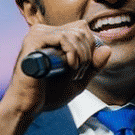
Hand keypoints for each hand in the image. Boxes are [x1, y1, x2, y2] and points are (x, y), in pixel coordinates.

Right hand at [0, 20, 110, 134]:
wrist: (27, 106)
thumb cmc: (48, 94)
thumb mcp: (78, 80)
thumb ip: (93, 66)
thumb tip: (107, 48)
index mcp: (51, 36)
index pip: (82, 28)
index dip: (91, 46)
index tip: (85, 68)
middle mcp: (44, 31)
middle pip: (82, 29)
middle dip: (88, 53)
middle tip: (80, 72)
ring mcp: (37, 34)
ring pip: (75, 33)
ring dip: (82, 56)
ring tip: (74, 72)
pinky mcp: (34, 42)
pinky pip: (63, 37)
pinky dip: (73, 52)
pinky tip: (70, 66)